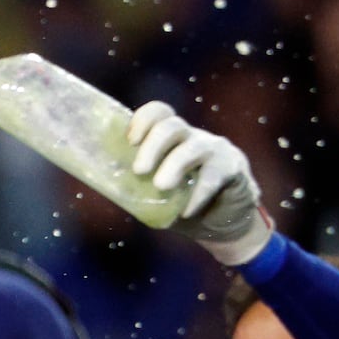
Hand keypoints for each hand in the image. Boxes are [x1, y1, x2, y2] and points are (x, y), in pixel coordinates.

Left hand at [127, 101, 270, 266]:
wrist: (220, 224)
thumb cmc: (180, 204)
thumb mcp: (153, 194)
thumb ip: (134, 187)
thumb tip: (105, 187)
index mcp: (170, 140)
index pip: (159, 114)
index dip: (143, 120)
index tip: (130, 141)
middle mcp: (192, 138)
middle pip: (172, 126)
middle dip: (153, 145)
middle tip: (139, 170)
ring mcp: (214, 150)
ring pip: (194, 147)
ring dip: (174, 165)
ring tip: (160, 185)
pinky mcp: (232, 168)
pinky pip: (214, 176)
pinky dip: (198, 194)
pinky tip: (186, 211)